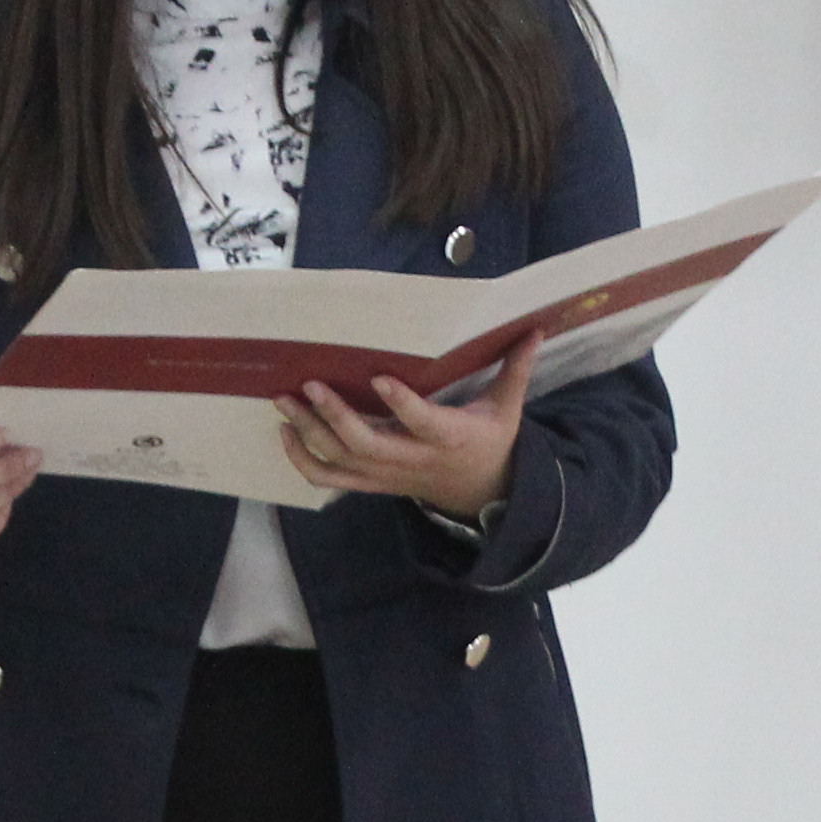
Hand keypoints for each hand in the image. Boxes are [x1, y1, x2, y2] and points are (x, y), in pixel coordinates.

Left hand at [277, 334, 528, 521]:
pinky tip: (285, 432)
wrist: (478, 492)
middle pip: (367, 445)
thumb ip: (516, 370)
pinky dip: (303, 460)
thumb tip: (536, 329)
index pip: (422, 423)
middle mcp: (413, 460)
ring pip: (342, 462)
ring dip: (309, 434)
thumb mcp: (507, 409)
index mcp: (449, 438)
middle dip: (335, 417)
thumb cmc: (490, 441)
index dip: (401, 405)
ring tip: (284, 402)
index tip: (378, 377)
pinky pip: (331, 479)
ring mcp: (388, 476)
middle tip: (309, 386)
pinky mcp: (372, 483)